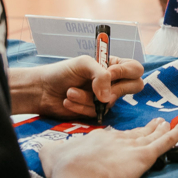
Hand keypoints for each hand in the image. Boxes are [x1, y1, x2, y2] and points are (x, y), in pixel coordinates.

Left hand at [22, 56, 145, 119]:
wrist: (42, 90)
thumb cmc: (62, 72)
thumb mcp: (83, 64)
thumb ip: (100, 75)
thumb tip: (107, 97)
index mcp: (113, 65)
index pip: (135, 69)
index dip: (125, 72)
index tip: (108, 73)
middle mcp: (113, 82)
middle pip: (135, 86)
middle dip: (115, 89)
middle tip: (97, 87)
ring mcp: (105, 98)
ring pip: (110, 102)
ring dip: (87, 98)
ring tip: (70, 92)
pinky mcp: (96, 112)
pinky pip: (98, 113)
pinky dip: (81, 107)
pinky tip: (69, 102)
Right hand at [40, 115, 177, 177]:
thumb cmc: (66, 169)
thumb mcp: (51, 155)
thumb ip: (49, 150)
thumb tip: (41, 147)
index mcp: (98, 139)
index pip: (113, 136)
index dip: (119, 137)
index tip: (121, 137)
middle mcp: (116, 139)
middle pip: (135, 133)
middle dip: (145, 129)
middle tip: (153, 124)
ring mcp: (132, 146)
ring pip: (152, 135)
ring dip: (161, 128)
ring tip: (167, 122)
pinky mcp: (144, 156)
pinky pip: (168, 141)